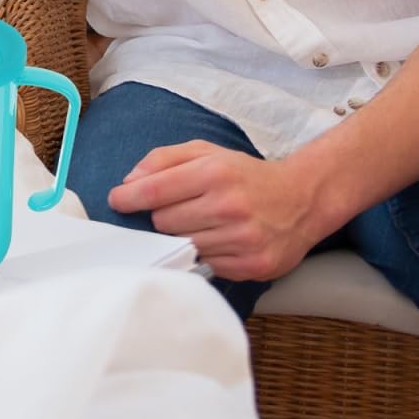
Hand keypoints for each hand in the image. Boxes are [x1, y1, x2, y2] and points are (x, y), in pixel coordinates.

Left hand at [107, 140, 322, 282]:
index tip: (117, 201)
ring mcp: (242, 239)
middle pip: (164, 222)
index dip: (128, 198)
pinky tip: (218, 239)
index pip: (155, 191)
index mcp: (214, 173)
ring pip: (183, 245)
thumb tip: (129, 182)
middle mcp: (229, 206)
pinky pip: (206, 265)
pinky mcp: (252, 266)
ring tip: (202, 222)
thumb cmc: (243, 174)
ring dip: (183, 236)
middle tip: (178, 208)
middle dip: (162, 215)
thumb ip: (162, 159)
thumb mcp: (205, 152)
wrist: (301, 199)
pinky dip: (205, 253)